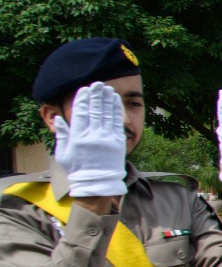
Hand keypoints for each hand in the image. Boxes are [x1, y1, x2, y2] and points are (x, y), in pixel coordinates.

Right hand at [56, 82, 128, 198]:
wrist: (97, 183)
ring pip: (107, 114)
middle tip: (97, 83)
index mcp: (78, 138)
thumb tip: (58, 118)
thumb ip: (62, 135)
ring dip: (107, 100)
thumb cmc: (77, 168)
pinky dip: (116, 110)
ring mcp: (107, 139)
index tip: (84, 89)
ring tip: (107, 88)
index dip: (83, 100)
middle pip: (95, 111)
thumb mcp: (63, 153)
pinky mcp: (118, 142)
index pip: (80, 113)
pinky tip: (115, 100)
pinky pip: (117, 122)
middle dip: (96, 95)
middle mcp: (93, 136)